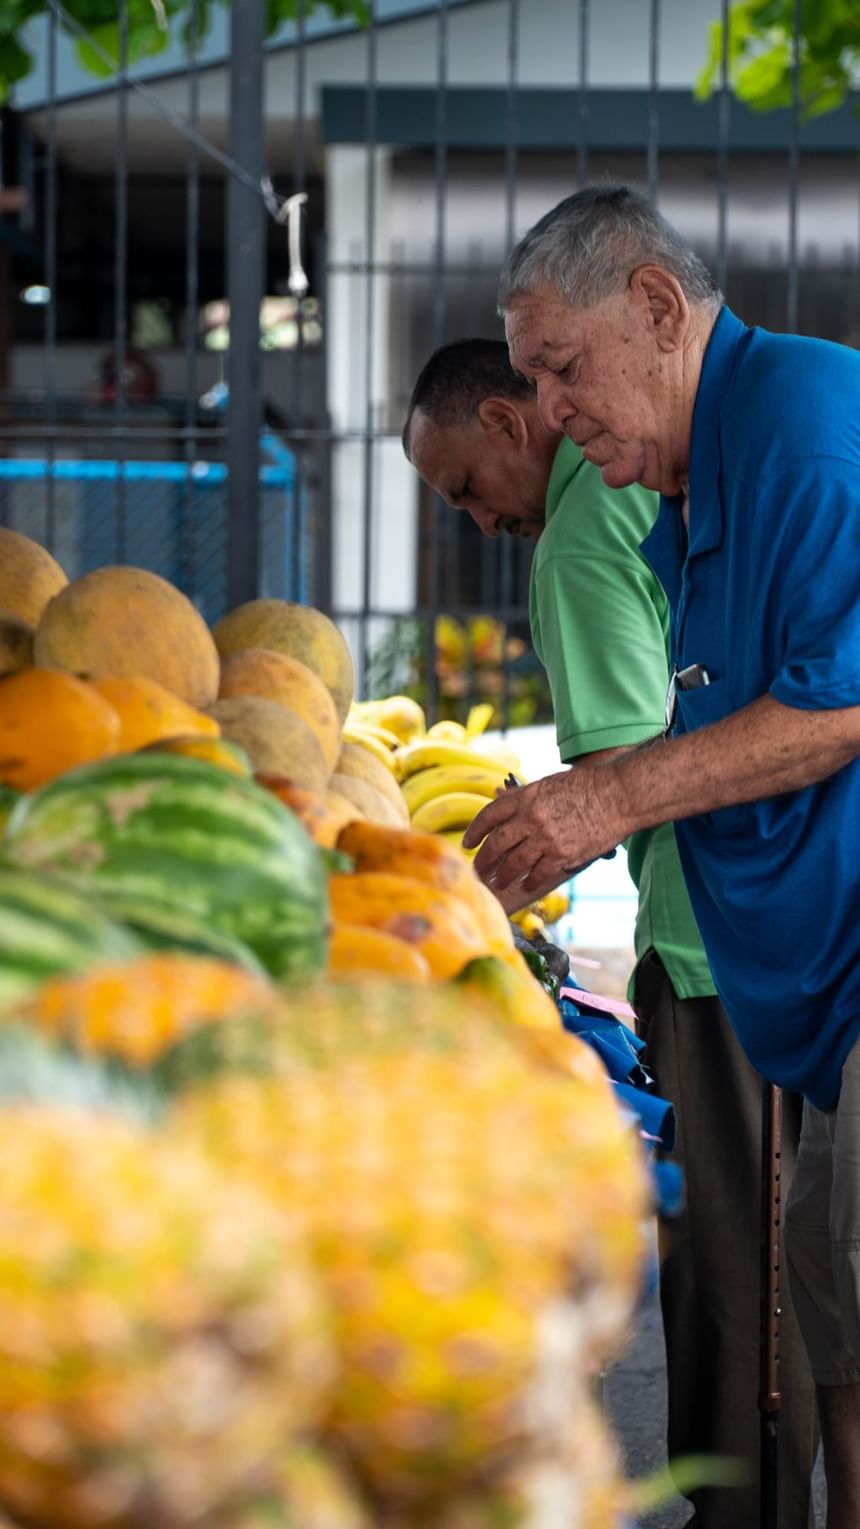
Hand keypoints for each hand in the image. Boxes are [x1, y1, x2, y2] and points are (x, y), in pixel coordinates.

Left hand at [462, 767, 624, 900]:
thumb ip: (526, 798)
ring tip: (498, 882)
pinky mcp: (563, 856)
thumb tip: (504, 805)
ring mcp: (546, 839)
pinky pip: (539, 874)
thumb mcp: (550, 784)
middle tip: (477, 870)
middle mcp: (531, 818)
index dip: (474, 831)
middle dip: (483, 860)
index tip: (467, 843)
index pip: (489, 815)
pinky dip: (530, 882)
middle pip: (497, 844)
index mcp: (526, 797)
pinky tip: (526, 886)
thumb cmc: (589, 786)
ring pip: (514, 864)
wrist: (619, 795)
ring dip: (503, 875)